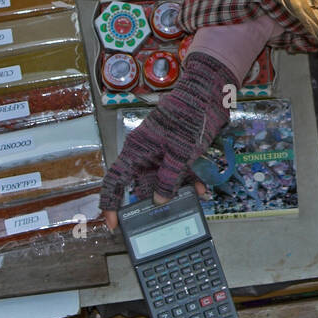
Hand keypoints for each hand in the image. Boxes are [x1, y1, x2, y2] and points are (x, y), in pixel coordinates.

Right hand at [100, 52, 235, 227]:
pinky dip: (189, 180)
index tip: (114, 224)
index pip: (115, 180)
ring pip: (164, 179)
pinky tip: (202, 190)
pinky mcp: (178, 150)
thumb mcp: (179, 153)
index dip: (110, 203)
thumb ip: (169, 178)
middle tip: (168, 214)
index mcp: (136, 151)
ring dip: (178, 191)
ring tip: (194, 200)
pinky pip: (179, 171)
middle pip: (143, 183)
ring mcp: (162, 152)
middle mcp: (146, 153)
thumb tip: (159, 200)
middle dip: (156, 199)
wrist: (207, 93)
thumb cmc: (188, 119)